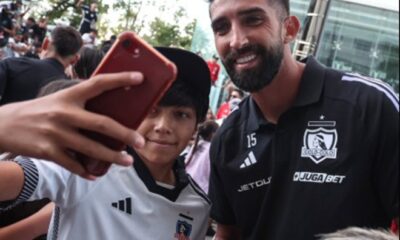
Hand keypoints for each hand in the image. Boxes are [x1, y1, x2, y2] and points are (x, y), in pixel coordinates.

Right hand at [0, 72, 144, 178]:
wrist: (3, 125)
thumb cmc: (38, 111)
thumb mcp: (58, 100)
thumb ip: (81, 104)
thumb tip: (110, 113)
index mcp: (69, 96)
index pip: (98, 83)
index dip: (120, 79)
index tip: (140, 77)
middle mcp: (64, 113)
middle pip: (102, 124)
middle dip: (125, 134)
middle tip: (141, 141)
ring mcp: (56, 134)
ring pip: (91, 148)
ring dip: (112, 157)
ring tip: (128, 162)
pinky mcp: (48, 151)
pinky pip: (73, 165)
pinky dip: (86, 171)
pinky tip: (95, 174)